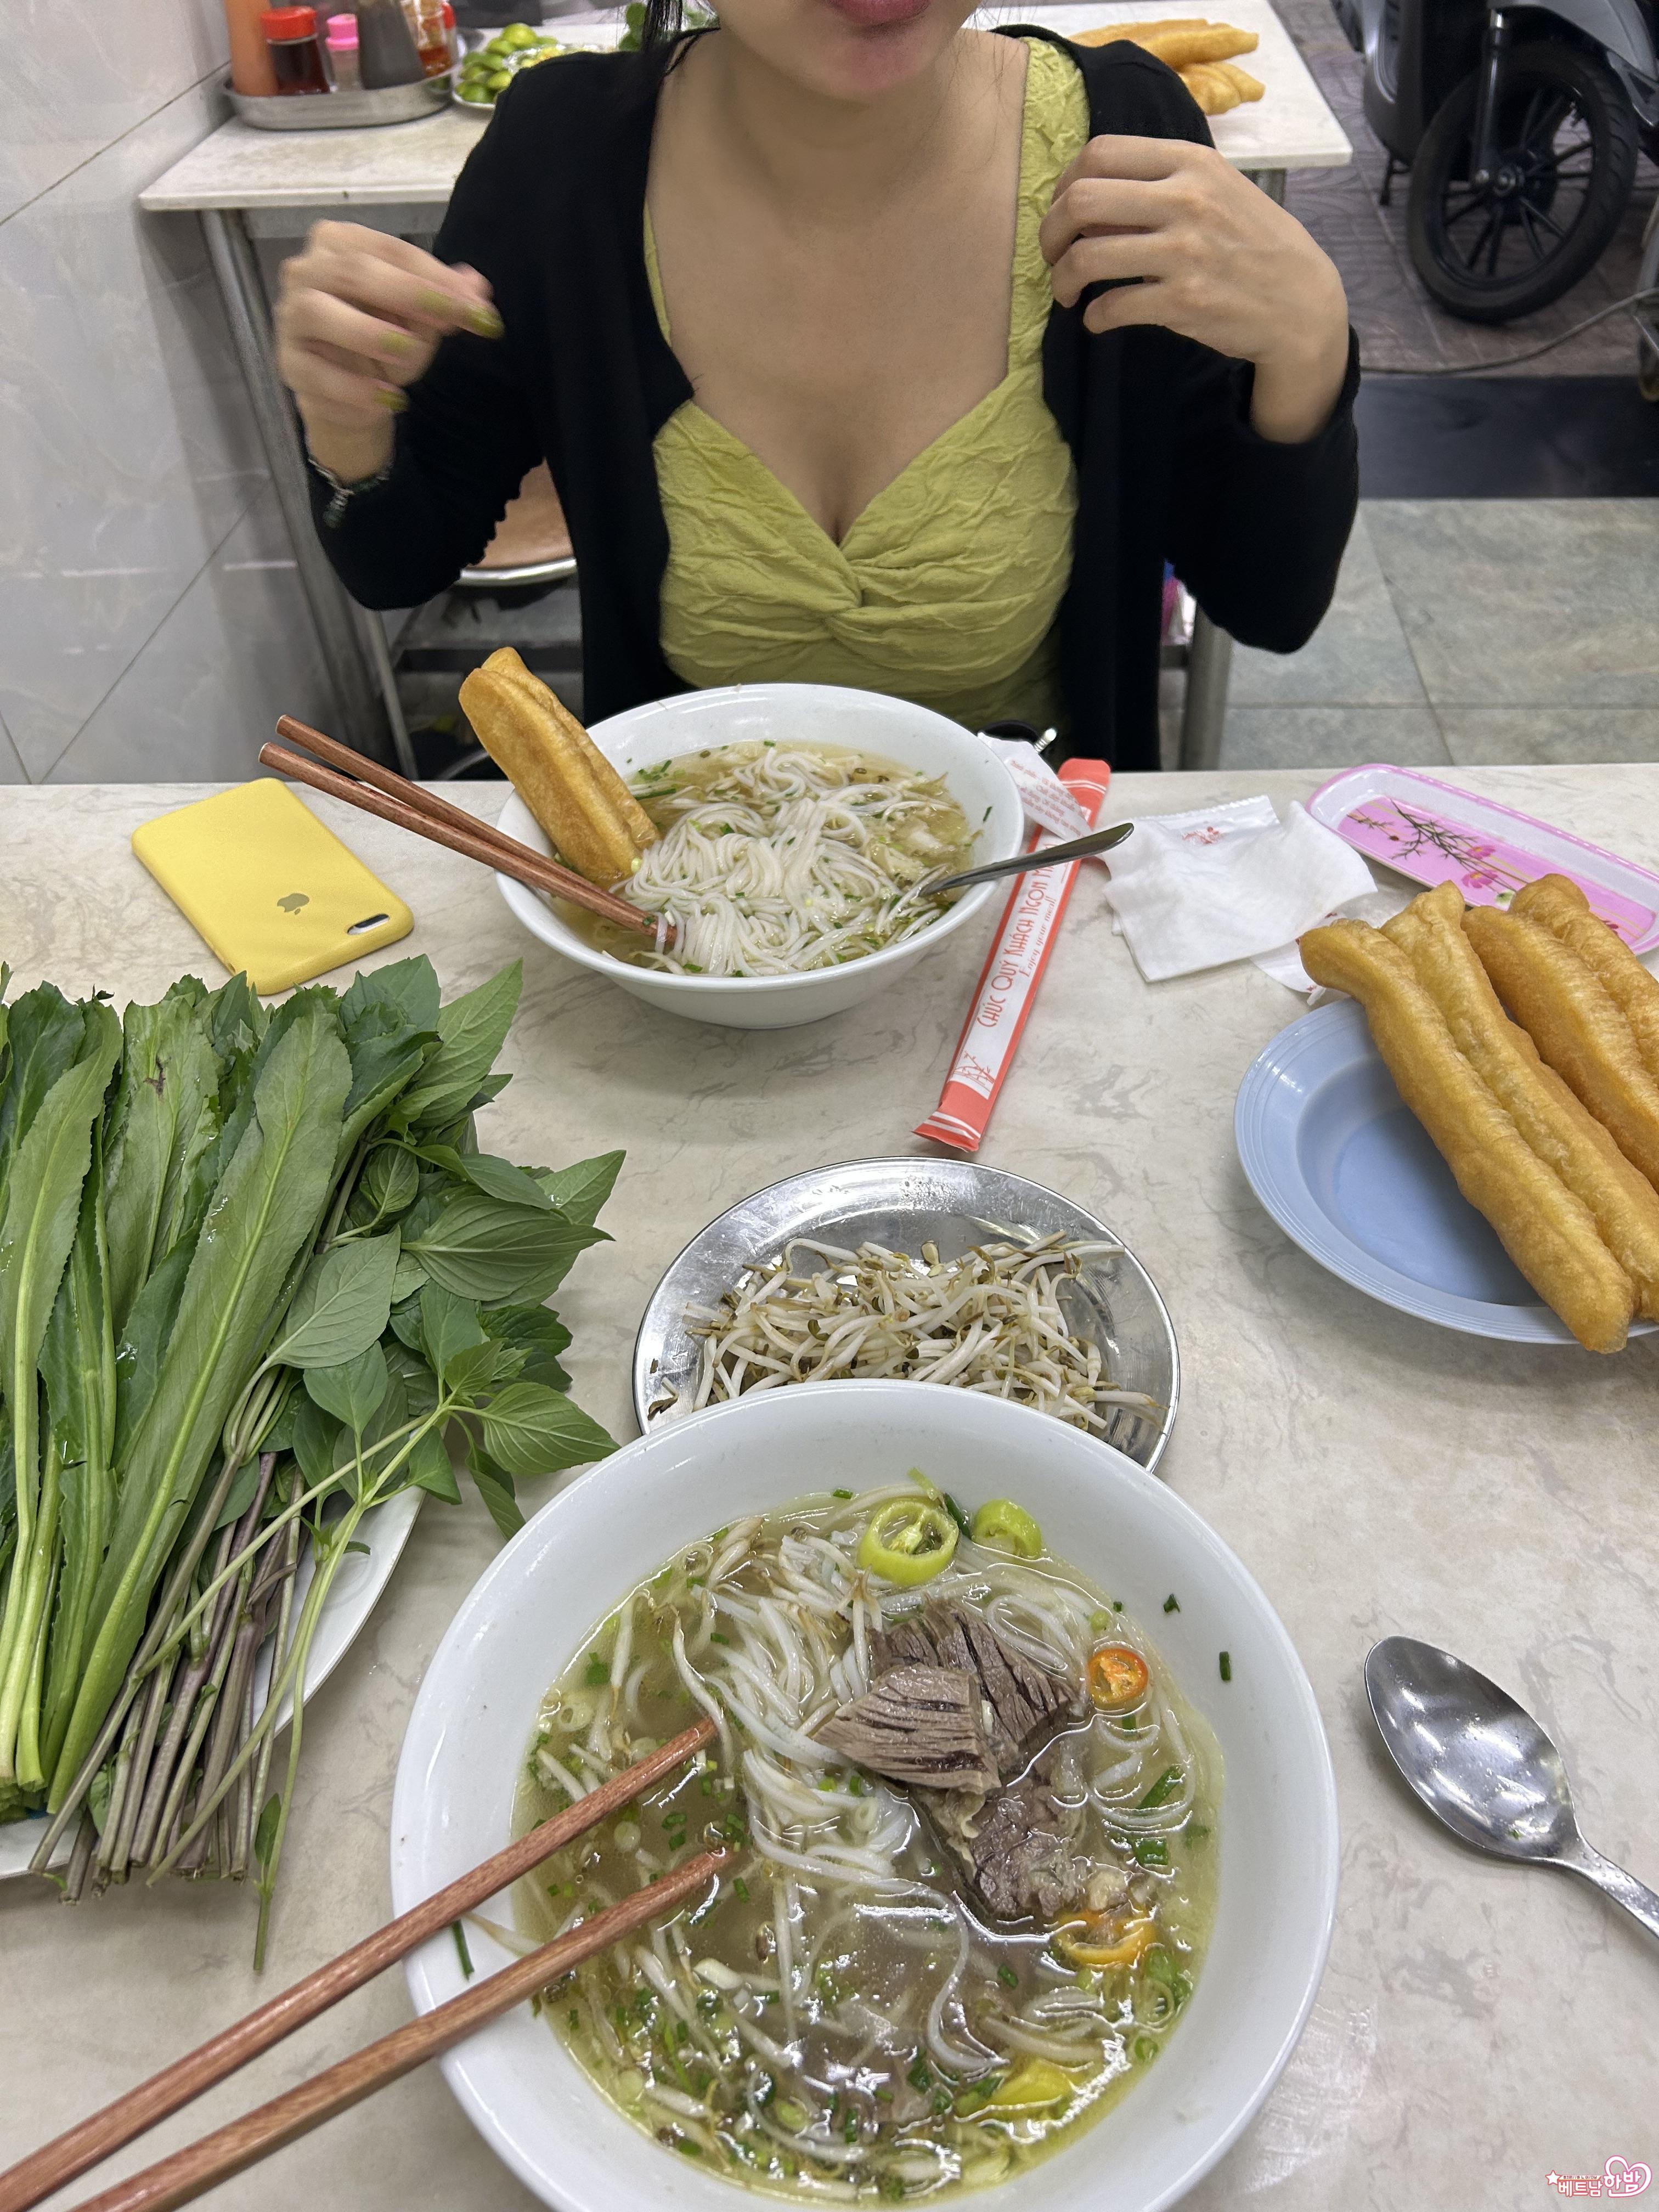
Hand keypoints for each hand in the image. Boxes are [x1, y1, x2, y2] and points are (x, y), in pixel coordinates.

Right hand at [275, 220, 503, 481]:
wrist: (350, 391)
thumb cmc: (382, 336)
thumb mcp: (421, 318)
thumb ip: (446, 299)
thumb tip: (478, 286)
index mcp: (340, 243)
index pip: (390, 250)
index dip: (435, 276)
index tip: (478, 307)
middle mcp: (307, 270)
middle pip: (353, 272)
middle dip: (407, 294)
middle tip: (449, 319)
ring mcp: (291, 317)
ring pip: (317, 311)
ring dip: (367, 332)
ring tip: (408, 353)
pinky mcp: (289, 363)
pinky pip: (315, 372)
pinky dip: (353, 388)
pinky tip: (390, 400)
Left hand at [1040, 136, 1349, 443]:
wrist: (1300, 299)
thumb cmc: (1250, 242)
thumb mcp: (1214, 191)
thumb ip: (1157, 187)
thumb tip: (1091, 202)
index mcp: (1190, 162)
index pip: (1101, 152)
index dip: (1065, 182)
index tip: (1064, 210)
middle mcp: (1185, 199)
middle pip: (1082, 200)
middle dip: (1050, 232)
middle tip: (1052, 255)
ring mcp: (1184, 252)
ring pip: (1087, 257)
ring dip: (1062, 279)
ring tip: (1067, 292)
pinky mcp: (1183, 302)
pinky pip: (1111, 307)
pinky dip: (1094, 318)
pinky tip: (1099, 320)